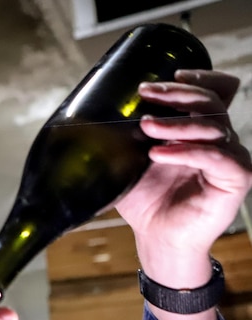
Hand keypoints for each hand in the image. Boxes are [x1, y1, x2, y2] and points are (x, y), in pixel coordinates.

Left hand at [116, 69, 251, 257]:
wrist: (154, 236)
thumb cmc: (145, 199)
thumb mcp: (129, 159)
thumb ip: (124, 135)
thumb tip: (93, 109)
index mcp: (199, 130)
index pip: (215, 91)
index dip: (200, 78)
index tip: (170, 75)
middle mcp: (219, 140)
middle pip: (211, 101)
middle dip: (177, 93)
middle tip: (147, 93)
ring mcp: (230, 158)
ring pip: (212, 126)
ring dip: (177, 123)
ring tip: (146, 127)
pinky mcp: (235, 179)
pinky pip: (217, 156)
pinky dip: (186, 151)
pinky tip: (159, 153)